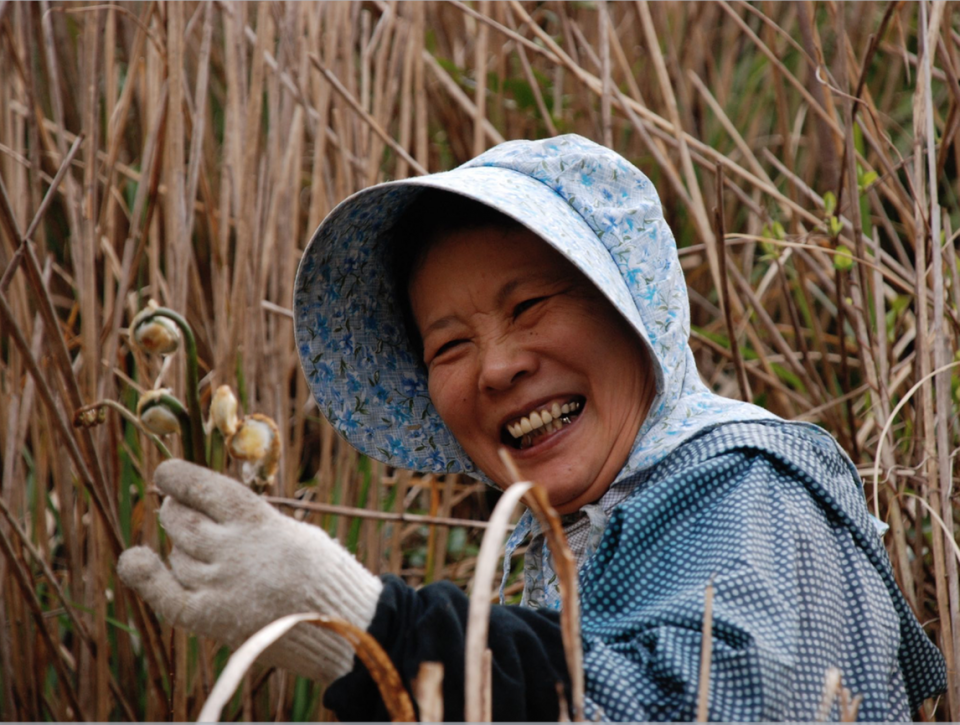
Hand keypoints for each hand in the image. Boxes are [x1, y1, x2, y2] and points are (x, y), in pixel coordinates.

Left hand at [118, 459, 382, 681]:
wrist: (345, 626)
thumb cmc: (323, 572)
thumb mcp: (291, 529)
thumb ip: (249, 520)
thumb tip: (202, 509)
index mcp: (257, 519)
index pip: (201, 487)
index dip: (176, 477)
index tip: (166, 473)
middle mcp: (232, 549)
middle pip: (180, 520)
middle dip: (176, 510)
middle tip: (182, 510)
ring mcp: (220, 585)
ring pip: (177, 556)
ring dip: (183, 549)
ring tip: (209, 553)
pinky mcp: (213, 619)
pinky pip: (166, 596)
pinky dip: (146, 577)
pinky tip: (135, 559)